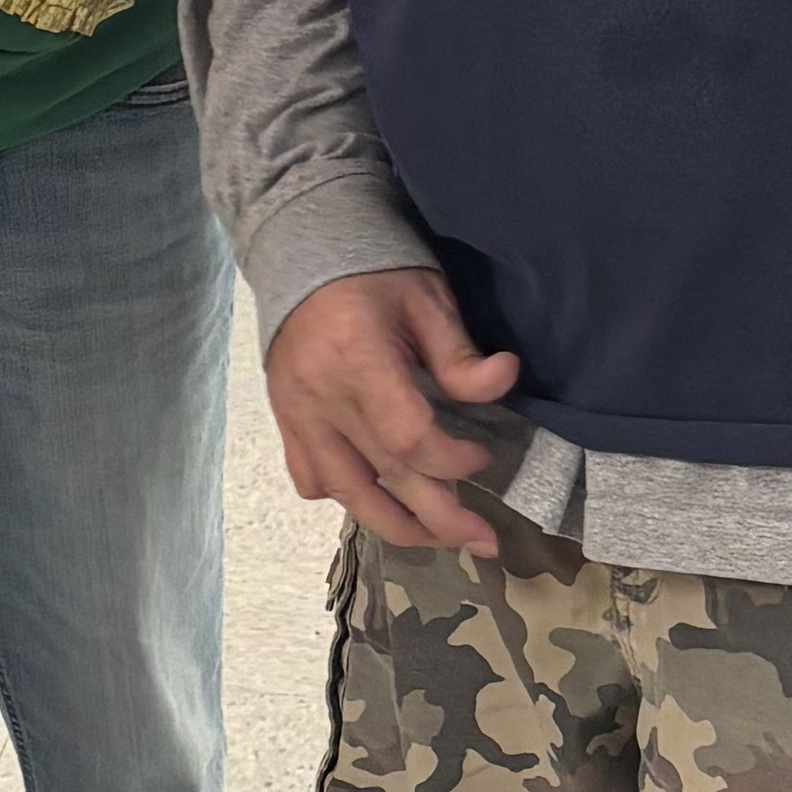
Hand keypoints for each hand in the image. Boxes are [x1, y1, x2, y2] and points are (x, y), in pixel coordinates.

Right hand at [266, 263, 520, 555]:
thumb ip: (460, 354)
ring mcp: (298, 415)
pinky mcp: (286, 421)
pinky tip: (376, 499)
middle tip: (483, 541)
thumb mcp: (427, 300)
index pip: (408, 438)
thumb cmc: (376, 272)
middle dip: (440, 518)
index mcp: (358, 362)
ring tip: (437, 541)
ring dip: (395, 525)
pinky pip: (311, 479)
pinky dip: (345, 498)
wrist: (303, 250)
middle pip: (384, 479)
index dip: (452, 461)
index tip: (483, 458)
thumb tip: (505, 381)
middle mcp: (322, 399)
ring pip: (345, 493)